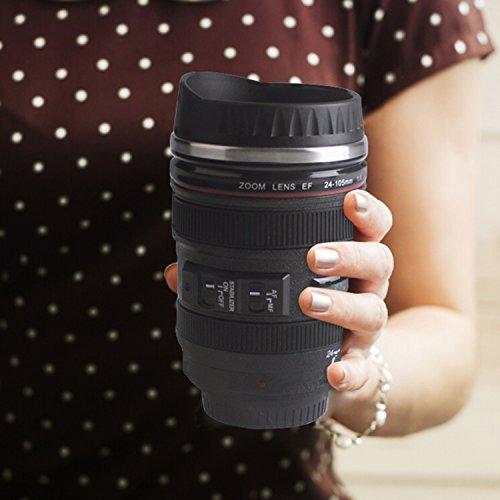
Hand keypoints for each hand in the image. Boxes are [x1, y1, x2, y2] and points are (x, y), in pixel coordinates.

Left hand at [164, 189, 393, 393]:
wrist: (333, 368)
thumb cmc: (303, 317)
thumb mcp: (277, 290)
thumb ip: (227, 276)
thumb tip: (176, 273)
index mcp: (347, 263)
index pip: (370, 228)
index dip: (366, 211)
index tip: (348, 200)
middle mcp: (364, 291)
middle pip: (377, 261)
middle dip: (348, 253)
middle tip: (312, 255)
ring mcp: (364, 331)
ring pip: (372, 310)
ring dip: (340, 303)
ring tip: (306, 300)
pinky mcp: (361, 368)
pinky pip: (363, 370)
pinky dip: (350, 370)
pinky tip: (333, 371)